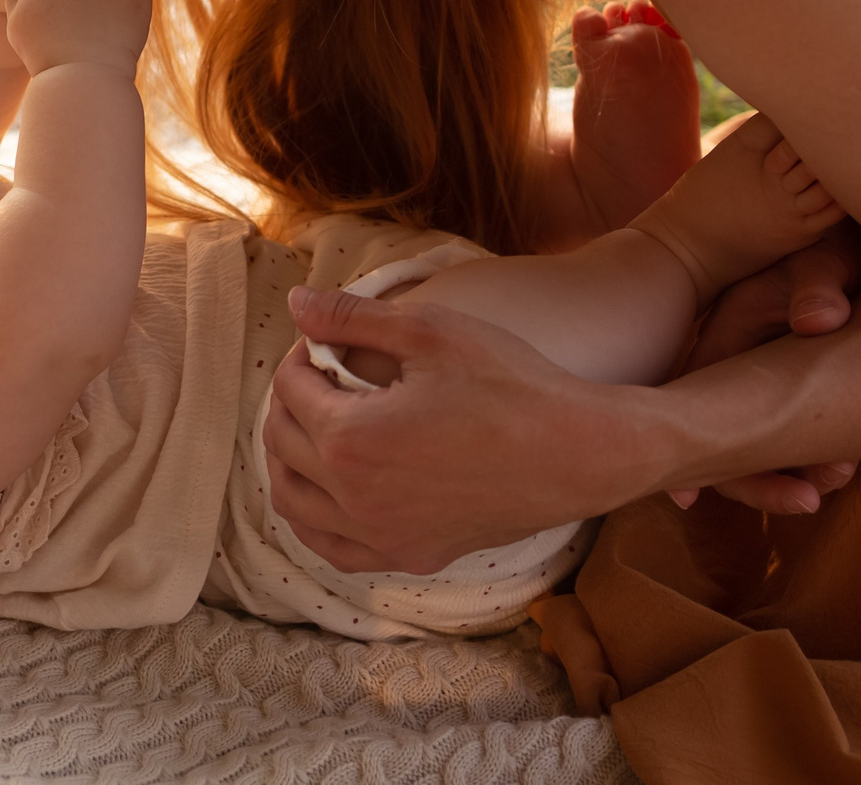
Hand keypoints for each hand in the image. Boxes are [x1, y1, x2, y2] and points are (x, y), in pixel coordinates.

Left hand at [262, 288, 644, 573]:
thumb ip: (352, 316)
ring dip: (290, 460)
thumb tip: (296, 303)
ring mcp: (381, 537)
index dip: (303, 356)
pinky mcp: (410, 556)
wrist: (578, 452)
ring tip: (318, 426)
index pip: (289, 390)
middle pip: (282, 444)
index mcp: (351, 438)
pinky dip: (316, 517)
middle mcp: (354, 498)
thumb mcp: (429, 329)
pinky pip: (333, 548)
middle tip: (323, 375)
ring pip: (295, 505)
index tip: (328, 342)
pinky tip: (332, 489)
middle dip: (291, 401)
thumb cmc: (509, 383)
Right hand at [666, 220, 860, 512]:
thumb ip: (817, 287)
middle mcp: (734, 366)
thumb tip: (820, 321)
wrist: (852, 234)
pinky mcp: (791, 388)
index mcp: (723, 336)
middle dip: (760, 478)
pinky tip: (847, 460)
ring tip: (843, 473)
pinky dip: (812, 454)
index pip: (688, 403)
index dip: (682, 454)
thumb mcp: (819, 259)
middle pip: (721, 438)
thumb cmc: (827, 243)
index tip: (687, 502)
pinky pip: (788, 434)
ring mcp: (762, 381)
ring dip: (796, 469)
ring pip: (759, 443)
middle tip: (811, 499)